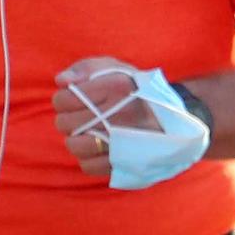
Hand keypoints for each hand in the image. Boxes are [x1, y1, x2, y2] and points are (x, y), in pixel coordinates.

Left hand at [51, 57, 160, 178]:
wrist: (173, 120)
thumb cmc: (137, 91)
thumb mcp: (116, 69)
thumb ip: (86, 69)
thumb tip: (61, 80)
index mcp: (116, 87)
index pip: (65, 99)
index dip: (63, 100)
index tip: (72, 100)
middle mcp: (118, 113)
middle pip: (65, 123)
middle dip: (67, 120)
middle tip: (79, 118)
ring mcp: (120, 140)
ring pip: (74, 146)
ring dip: (76, 140)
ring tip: (87, 134)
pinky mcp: (123, 162)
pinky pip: (88, 165)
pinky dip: (87, 159)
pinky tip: (97, 149)